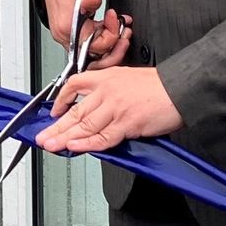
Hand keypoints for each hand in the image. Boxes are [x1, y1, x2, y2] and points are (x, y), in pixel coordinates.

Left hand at [36, 66, 183, 154]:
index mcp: (107, 78)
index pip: (75, 85)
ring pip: (85, 125)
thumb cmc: (161, 86)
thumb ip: (111, 91)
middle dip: (56, 127)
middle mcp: (107, 92)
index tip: (53, 111)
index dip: (61, 99)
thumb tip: (99, 108)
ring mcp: (116, 108)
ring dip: (65, 138)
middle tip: (43, 137)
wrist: (183, 88)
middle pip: (76, 111)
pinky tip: (74, 147)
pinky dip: (87, 144)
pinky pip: (103, 137)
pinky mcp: (127, 123)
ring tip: (52, 145)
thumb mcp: (129, 78)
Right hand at [41, 0, 130, 68]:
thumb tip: (94, 1)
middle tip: (125, 33)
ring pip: (93, 53)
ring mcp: (67, 34)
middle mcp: (65, 34)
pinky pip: (89, 43)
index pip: (95, 46)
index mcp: (67, 26)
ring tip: (121, 30)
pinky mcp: (72, 32)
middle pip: (94, 56)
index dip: (111, 35)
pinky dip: (104, 38)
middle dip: (115, 47)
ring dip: (111, 44)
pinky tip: (111, 26)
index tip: (115, 17)